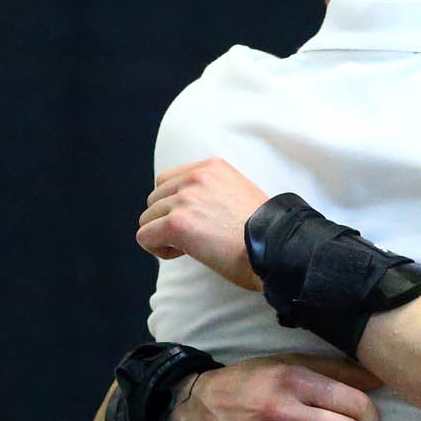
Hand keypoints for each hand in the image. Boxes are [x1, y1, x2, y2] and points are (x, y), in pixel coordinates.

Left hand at [138, 158, 268, 289]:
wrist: (276, 248)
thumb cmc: (265, 231)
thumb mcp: (239, 193)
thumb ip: (212, 191)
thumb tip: (187, 209)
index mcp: (212, 167)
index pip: (167, 180)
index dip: (175, 205)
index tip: (197, 221)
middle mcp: (196, 177)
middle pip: (154, 199)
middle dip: (168, 220)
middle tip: (195, 237)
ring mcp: (184, 199)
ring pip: (147, 219)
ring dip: (163, 236)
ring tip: (191, 247)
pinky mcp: (176, 224)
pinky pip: (145, 237)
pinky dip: (159, 249)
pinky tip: (183, 253)